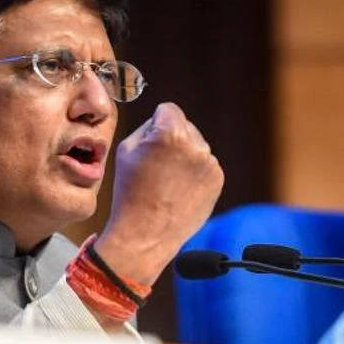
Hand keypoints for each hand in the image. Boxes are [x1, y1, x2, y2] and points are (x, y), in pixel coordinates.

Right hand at [94, 102, 223, 285]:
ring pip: (196, 147)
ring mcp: (210, 164)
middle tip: (157, 165)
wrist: (146, 234)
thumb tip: (162, 122)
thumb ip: (147, 128)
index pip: (168, 109)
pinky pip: (204, 166)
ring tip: (167, 181)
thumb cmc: (130, 193)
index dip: (157, 123)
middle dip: (173, 139)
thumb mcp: (126, 150)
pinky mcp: (217, 180)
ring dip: (185, 157)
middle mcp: (196, 145)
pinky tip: (178, 190)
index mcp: (170, 134)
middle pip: (185, 127)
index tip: (151, 140)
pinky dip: (194, 174)